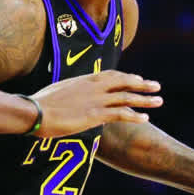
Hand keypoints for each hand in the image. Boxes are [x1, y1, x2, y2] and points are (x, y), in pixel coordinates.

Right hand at [32, 70, 161, 138]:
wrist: (34, 111)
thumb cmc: (39, 103)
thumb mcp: (57, 92)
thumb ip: (69, 92)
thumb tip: (68, 97)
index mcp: (84, 79)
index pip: (111, 75)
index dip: (126, 77)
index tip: (137, 79)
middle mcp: (94, 86)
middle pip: (124, 82)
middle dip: (142, 84)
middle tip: (156, 86)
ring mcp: (96, 100)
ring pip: (127, 97)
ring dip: (145, 99)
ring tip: (159, 101)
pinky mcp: (95, 115)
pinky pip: (121, 114)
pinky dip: (135, 116)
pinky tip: (145, 119)